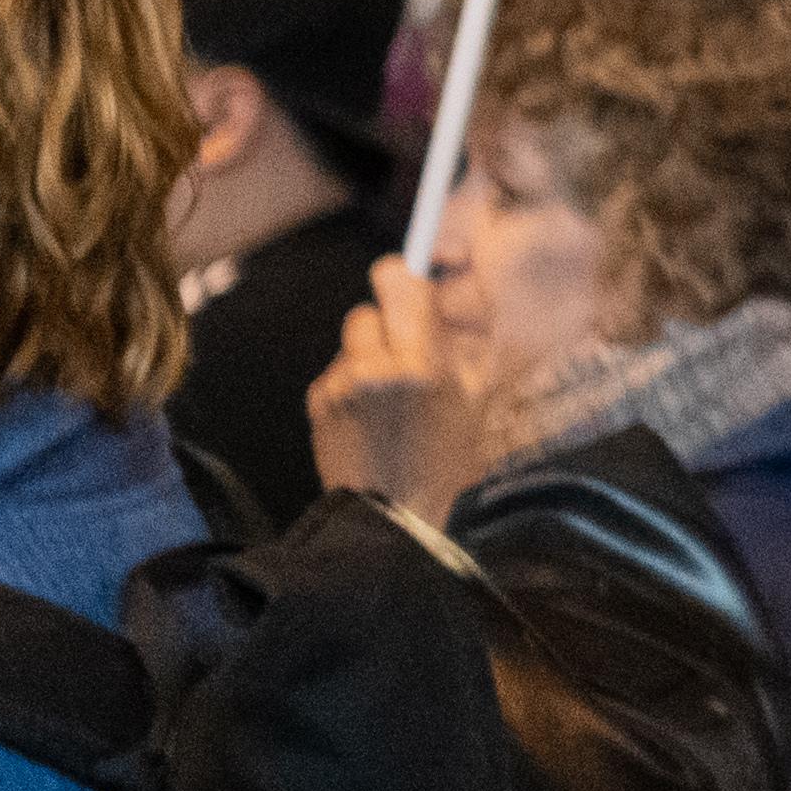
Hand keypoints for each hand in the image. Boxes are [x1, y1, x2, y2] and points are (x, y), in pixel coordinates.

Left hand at [311, 256, 469, 517]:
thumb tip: (454, 295)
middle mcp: (377, 369)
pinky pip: (336, 371)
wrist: (390, 516)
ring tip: (384, 396)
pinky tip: (366, 417)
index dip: (406, 275)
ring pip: (351, 342)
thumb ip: (462, 345)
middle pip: (370, 309)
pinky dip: (350, 385)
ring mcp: (342, 386)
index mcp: (423, 366)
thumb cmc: (442, 462)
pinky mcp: (318, 401)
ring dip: (367, 355)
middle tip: (401, 350)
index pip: (404, 283)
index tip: (411, 282)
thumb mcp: (471, 402)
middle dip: (386, 324)